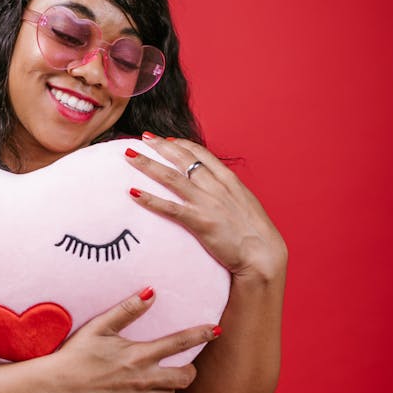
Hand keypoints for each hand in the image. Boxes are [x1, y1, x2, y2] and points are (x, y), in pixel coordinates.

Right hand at [48, 288, 220, 392]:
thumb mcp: (99, 326)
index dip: (201, 335)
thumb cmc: (75, 354)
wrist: (54, 387)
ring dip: (169, 389)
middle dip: (189, 371)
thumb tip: (151, 292)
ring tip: (159, 380)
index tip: (216, 330)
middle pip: (184, 379)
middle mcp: (142, 379)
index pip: (179, 343)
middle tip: (182, 365)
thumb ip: (127, 309)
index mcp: (138, 354)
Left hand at [126, 135, 287, 280]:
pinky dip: (149, 199)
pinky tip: (133, 192)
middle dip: (160, 146)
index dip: (181, 144)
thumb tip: (216, 190)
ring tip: (130, 156)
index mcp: (228, 180)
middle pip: (182, 159)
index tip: (166, 139)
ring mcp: (206, 203)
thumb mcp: (245, 205)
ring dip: (148, 165)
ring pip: (170, 178)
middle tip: (143, 138)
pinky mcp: (199, 221)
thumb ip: (229, 193)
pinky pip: (169, 207)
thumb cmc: (255, 234)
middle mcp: (216, 186)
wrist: (263, 254)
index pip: (201, 154)